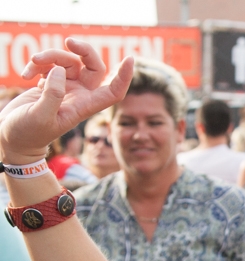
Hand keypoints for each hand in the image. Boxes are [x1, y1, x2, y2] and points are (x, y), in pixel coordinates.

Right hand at [0, 38, 131, 162]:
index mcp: (84, 107)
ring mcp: (66, 88)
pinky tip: (26, 75)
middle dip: (85, 51)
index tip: (130, 59)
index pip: (113, 92)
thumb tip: (60, 71)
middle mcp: (79, 95)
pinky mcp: (51, 82)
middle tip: (69, 41)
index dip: (124, 77)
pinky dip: (38, 64)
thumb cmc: (28, 133)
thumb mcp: (40, 117)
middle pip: (94, 67)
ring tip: (33, 62)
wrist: (13, 136)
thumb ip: (52, 96)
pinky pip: (50, 64)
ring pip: (69, 61)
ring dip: (50, 56)